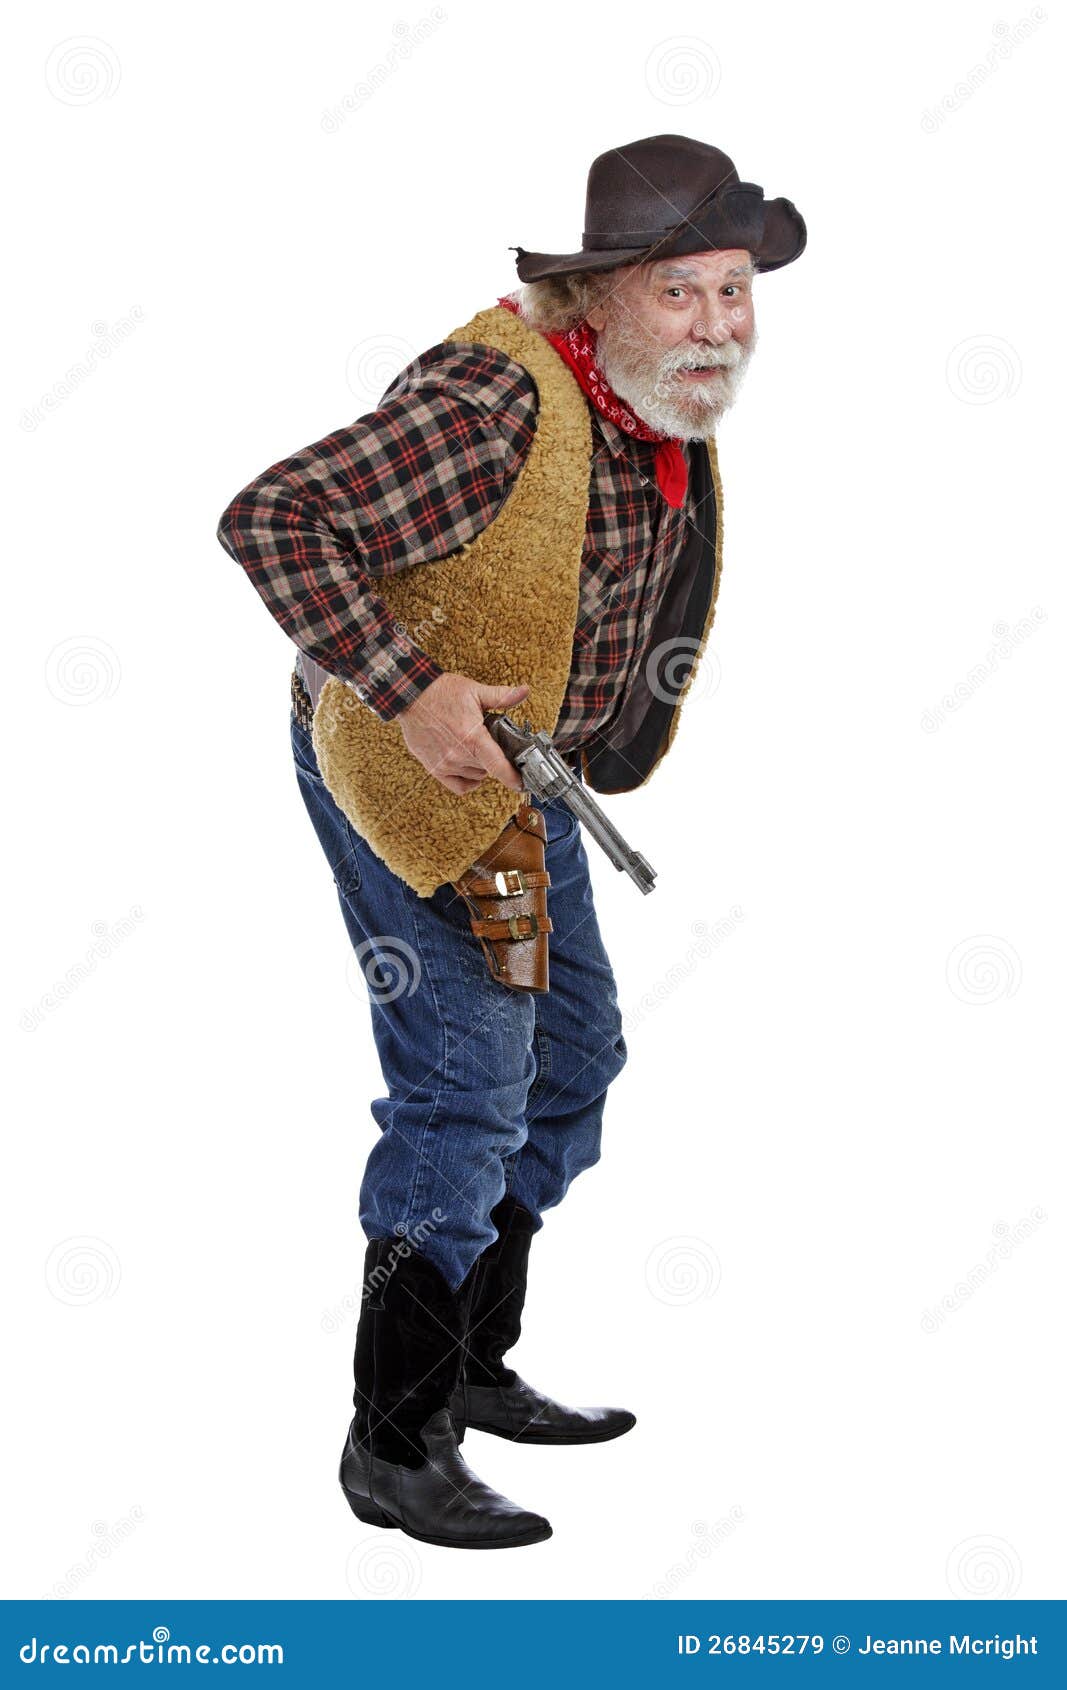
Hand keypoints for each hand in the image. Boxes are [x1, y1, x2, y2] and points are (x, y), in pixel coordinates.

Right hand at [396, 673, 529, 795]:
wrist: (411, 696)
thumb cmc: (442, 693)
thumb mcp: (475, 691)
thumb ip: (502, 696)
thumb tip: (524, 691)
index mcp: (472, 737)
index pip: (499, 767)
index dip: (513, 778)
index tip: (522, 782)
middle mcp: (458, 755)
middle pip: (489, 770)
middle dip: (495, 759)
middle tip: (493, 744)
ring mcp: (445, 764)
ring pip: (476, 777)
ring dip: (481, 767)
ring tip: (477, 749)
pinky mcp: (434, 768)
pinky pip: (458, 786)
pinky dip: (468, 781)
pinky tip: (471, 768)